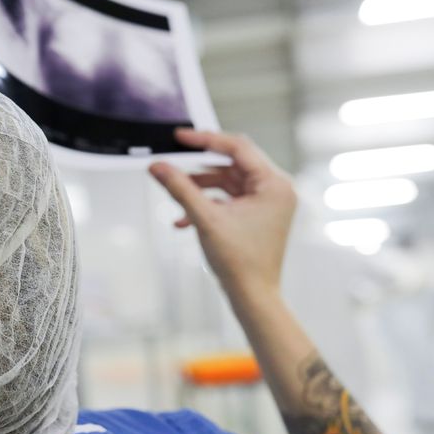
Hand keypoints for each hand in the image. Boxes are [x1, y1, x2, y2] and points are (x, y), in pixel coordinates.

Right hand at [148, 128, 296, 299]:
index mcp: (274, 184)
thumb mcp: (205, 219)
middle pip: (231, 164)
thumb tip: (157, 166)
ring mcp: (267, 202)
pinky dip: (207, 204)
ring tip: (176, 196)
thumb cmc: (240, 262)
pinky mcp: (257, 214)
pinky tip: (183, 220)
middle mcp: (276, 189)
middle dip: (198, 168)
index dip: (205, 140)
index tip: (179, 137)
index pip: (238, 148)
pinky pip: (228, 198)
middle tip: (172, 162)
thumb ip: (180, 188)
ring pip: (227, 182)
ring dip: (199, 188)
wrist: (252, 296)